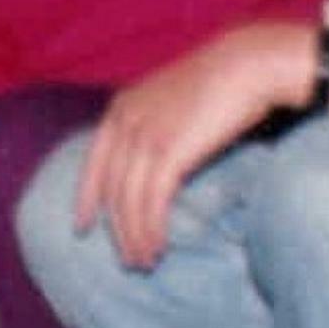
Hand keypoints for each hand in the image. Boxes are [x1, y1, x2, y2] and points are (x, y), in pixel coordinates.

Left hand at [72, 21, 308, 268]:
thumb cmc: (218, 84)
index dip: (86, 198)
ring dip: (135, 236)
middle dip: (117, 228)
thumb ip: (152, 127)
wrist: (246, 65)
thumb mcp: (169, 102)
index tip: (82, 227)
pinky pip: (152, 201)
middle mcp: (125, 122)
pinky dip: (152, 229)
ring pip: (128, 200)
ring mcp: (145, 136)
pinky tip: (158, 247)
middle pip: (112, 189)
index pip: (93, 163)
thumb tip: (151, 163)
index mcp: (120, 109)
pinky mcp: (169, 152)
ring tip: (145, 262)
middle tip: (128, 260)